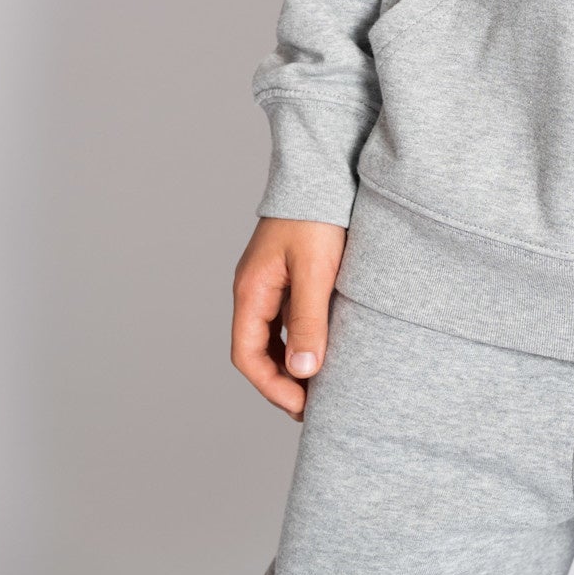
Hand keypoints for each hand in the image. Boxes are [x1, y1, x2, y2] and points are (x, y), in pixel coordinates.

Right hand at [231, 217, 346, 419]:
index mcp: (251, 291)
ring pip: (274, 336)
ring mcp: (271, 282)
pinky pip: (289, 317)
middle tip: (314, 405)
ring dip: (293, 363)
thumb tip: (302, 374)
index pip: (247, 355)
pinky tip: (325, 347)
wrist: (325, 168)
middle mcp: (255, 289)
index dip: (271, 387)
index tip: (301, 405)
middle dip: (282, 382)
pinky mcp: (291, 274)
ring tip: (322, 385)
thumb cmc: (317, 216)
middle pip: (258, 350)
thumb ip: (308, 321)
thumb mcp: (316, 272)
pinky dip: (302, 339)